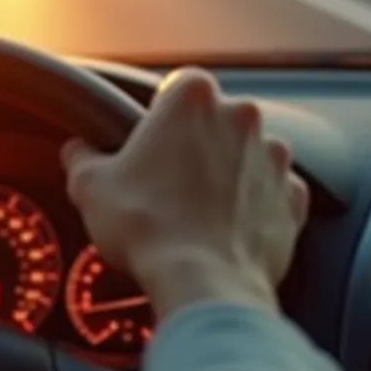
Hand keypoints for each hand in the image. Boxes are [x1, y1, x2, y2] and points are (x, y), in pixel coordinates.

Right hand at [60, 68, 308, 316]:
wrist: (203, 284)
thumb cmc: (147, 227)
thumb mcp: (90, 186)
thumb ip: (82, 157)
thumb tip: (77, 152)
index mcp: (192, 98)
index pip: (176, 86)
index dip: (159, 114)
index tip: (147, 141)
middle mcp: (242, 117)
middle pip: (214, 120)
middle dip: (194, 145)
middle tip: (164, 182)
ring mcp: (275, 159)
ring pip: (247, 155)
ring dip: (227, 174)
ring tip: (195, 212)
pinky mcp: (294, 200)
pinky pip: (274, 195)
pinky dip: (255, 208)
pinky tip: (226, 230)